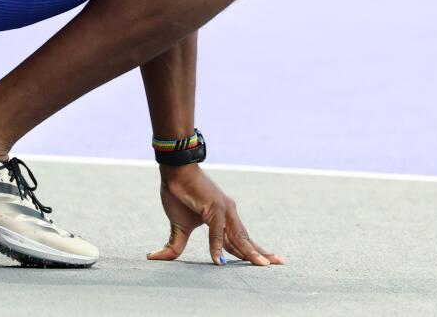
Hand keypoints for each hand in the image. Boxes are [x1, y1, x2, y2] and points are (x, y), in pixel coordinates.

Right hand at [146, 164, 285, 265]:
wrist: (175, 171)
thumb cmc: (179, 194)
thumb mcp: (179, 226)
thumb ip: (175, 244)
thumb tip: (156, 257)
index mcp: (223, 219)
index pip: (239, 241)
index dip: (251, 252)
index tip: (266, 263)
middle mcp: (228, 214)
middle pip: (245, 239)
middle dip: (262, 253)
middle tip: (281, 263)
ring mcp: (223, 210)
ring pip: (238, 236)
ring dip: (250, 252)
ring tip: (262, 266)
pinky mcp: (214, 206)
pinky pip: (217, 230)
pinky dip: (217, 246)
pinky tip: (220, 261)